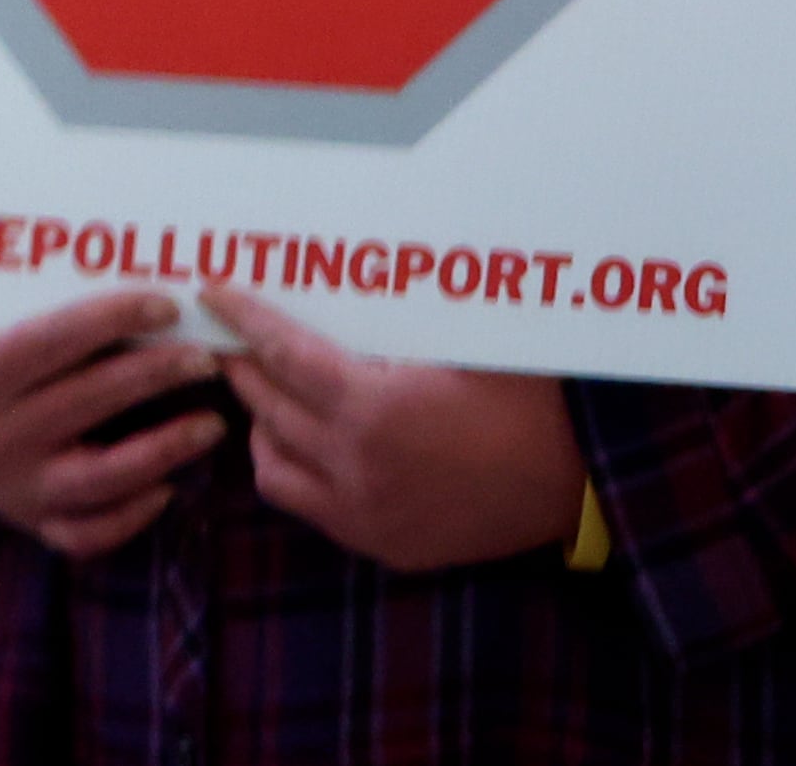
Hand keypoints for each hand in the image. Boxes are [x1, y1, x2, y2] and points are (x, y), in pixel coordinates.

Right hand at [0, 289, 227, 556]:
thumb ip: (38, 306)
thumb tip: (125, 281)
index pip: (56, 340)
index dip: (115, 318)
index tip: (169, 303)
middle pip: (91, 400)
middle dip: (157, 374)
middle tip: (206, 358)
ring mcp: (16, 485)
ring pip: (104, 475)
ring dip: (166, 449)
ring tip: (211, 424)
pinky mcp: (31, 522)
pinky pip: (91, 532)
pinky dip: (133, 515)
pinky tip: (166, 487)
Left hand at [211, 282, 585, 569]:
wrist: (581, 486)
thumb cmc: (528, 401)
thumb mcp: (468, 341)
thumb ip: (401, 310)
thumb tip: (352, 252)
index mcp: (373, 407)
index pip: (282, 353)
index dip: (244, 318)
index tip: (213, 293)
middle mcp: (356, 464)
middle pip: (266, 405)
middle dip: (243, 364)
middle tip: (231, 337)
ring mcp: (365, 512)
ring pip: (271, 463)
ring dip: (261, 421)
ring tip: (265, 390)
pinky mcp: (381, 543)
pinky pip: (305, 505)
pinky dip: (291, 469)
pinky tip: (300, 441)